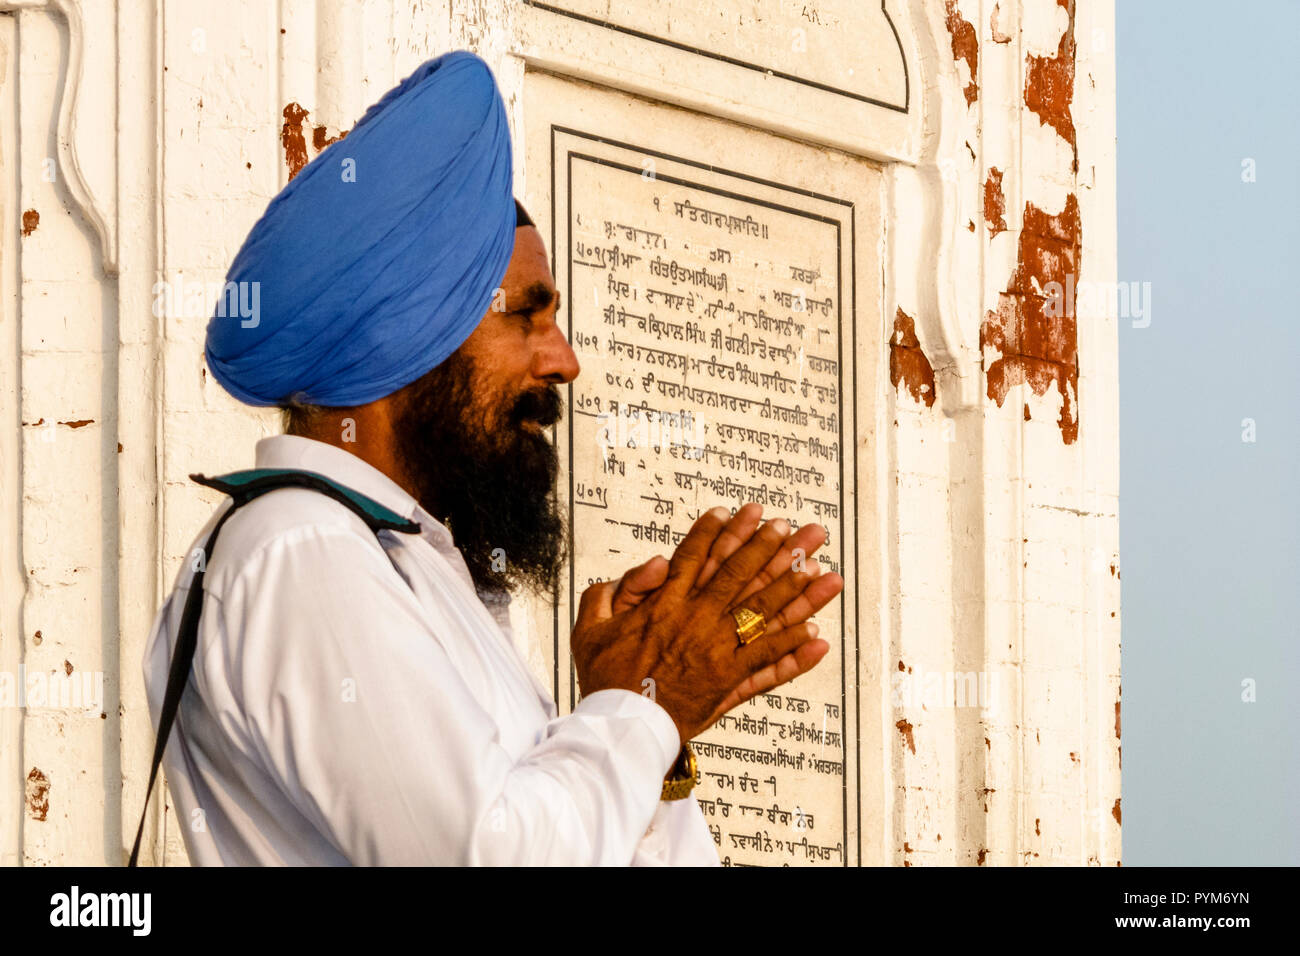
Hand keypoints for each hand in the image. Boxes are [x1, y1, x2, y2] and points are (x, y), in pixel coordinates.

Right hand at [572, 506, 843, 744]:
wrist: (620, 726)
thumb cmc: (604, 676)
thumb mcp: (592, 624)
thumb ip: (621, 588)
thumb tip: (656, 562)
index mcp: (664, 604)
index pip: (696, 557)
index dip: (721, 531)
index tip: (742, 511)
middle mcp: (697, 622)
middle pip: (741, 577)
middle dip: (771, 549)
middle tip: (796, 528)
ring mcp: (717, 653)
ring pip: (764, 616)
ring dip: (797, 592)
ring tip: (824, 571)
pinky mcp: (729, 684)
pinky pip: (767, 666)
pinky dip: (793, 653)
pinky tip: (817, 635)